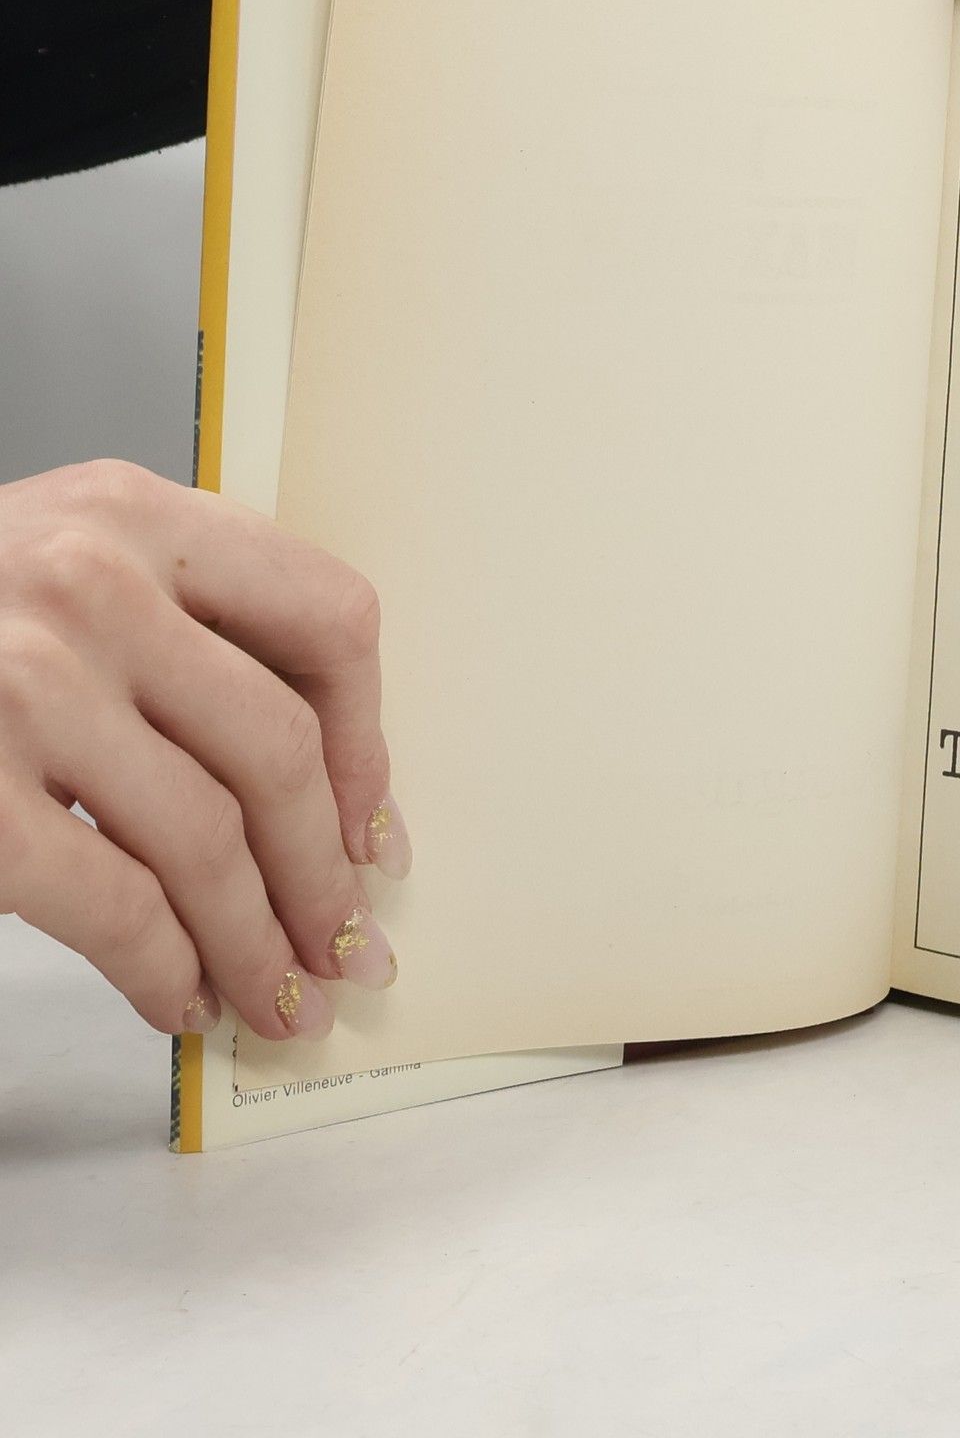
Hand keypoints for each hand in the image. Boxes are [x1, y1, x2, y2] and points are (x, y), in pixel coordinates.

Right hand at [0, 460, 407, 1039]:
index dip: (366, 739)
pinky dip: (167, 969)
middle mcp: (89, 583)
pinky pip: (113, 903)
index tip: (372, 819)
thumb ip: (185, 621)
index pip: (329, 618)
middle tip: (348, 941)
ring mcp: (21, 687)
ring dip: (261, 938)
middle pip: (276, 749)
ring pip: (207, 838)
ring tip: (284, 992)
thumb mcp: (65, 558)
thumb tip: (327, 781)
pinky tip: (185, 998)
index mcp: (135, 514)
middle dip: (325, 870)